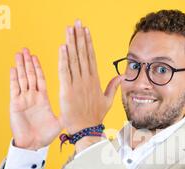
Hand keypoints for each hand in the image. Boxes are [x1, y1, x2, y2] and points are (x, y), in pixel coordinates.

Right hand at [9, 48, 61, 149]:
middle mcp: (33, 97)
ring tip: (20, 53)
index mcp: (43, 99)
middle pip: (31, 75)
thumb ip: (66, 111)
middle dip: (29, 62)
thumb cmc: (45, 135)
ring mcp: (23, 100)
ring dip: (21, 66)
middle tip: (27, 49)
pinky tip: (13, 68)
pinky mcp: (15, 105)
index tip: (38, 57)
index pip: (41, 79)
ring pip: (22, 79)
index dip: (40, 68)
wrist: (33, 145)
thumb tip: (78, 107)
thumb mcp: (59, 121)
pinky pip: (15, 89)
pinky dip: (14, 78)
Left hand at [58, 19, 123, 134]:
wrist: (86, 129)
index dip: (88, 43)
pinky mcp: (67, 90)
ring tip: (69, 29)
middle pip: (82, 54)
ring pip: (74, 59)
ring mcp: (77, 84)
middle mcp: (87, 80)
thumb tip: (122, 76)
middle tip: (77, 23)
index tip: (86, 30)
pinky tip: (63, 47)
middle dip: (79, 37)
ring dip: (71, 43)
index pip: (91, 57)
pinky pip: (65, 71)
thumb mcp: (107, 100)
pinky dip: (64, 59)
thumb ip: (113, 86)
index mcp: (95, 81)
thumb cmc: (95, 116)